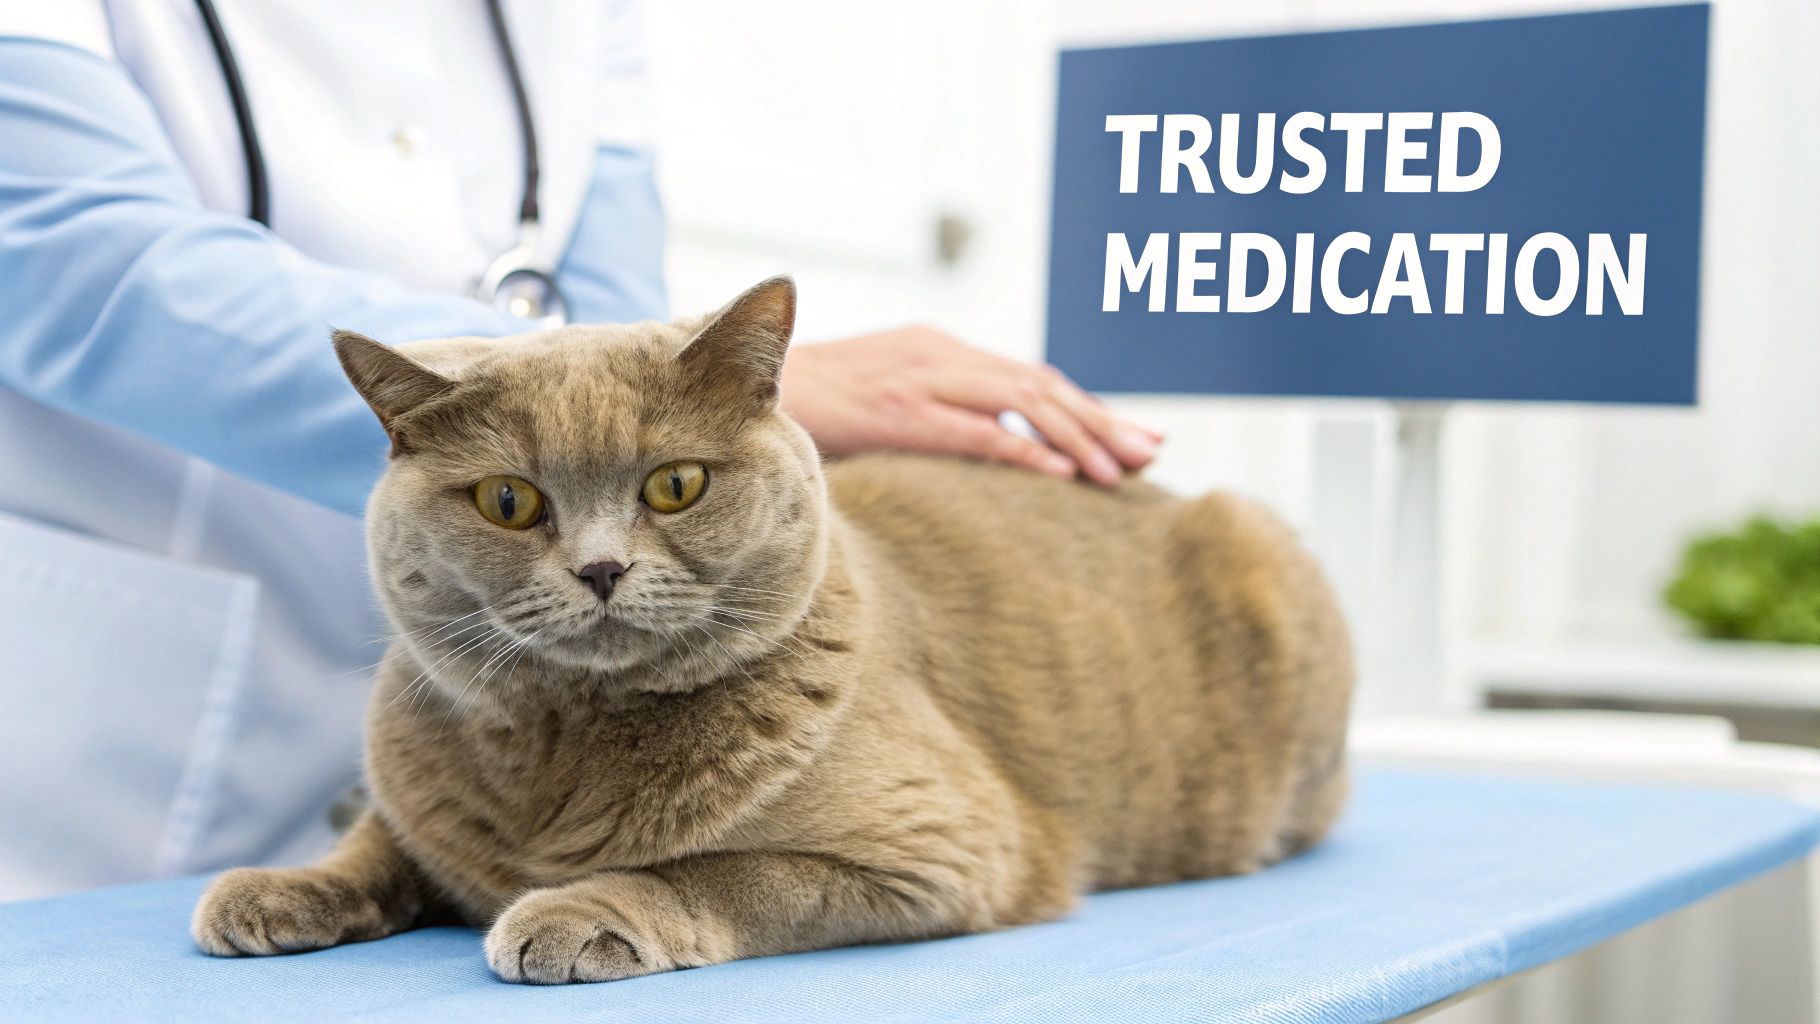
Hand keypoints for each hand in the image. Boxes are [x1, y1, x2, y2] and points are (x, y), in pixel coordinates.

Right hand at [778, 326, 1161, 485]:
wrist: (731, 387)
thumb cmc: (804, 406)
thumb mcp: (877, 399)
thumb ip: (925, 412)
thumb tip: (973, 450)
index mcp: (939, 349)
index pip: (1030, 380)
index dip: (1087, 409)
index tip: (1134, 440)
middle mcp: (940, 355)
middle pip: (1042, 388)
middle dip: (1103, 421)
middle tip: (1153, 453)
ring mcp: (920, 379)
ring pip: (1023, 405)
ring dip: (1080, 438)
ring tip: (1122, 471)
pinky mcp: (898, 410)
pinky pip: (975, 432)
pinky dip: (1025, 452)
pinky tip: (1064, 475)